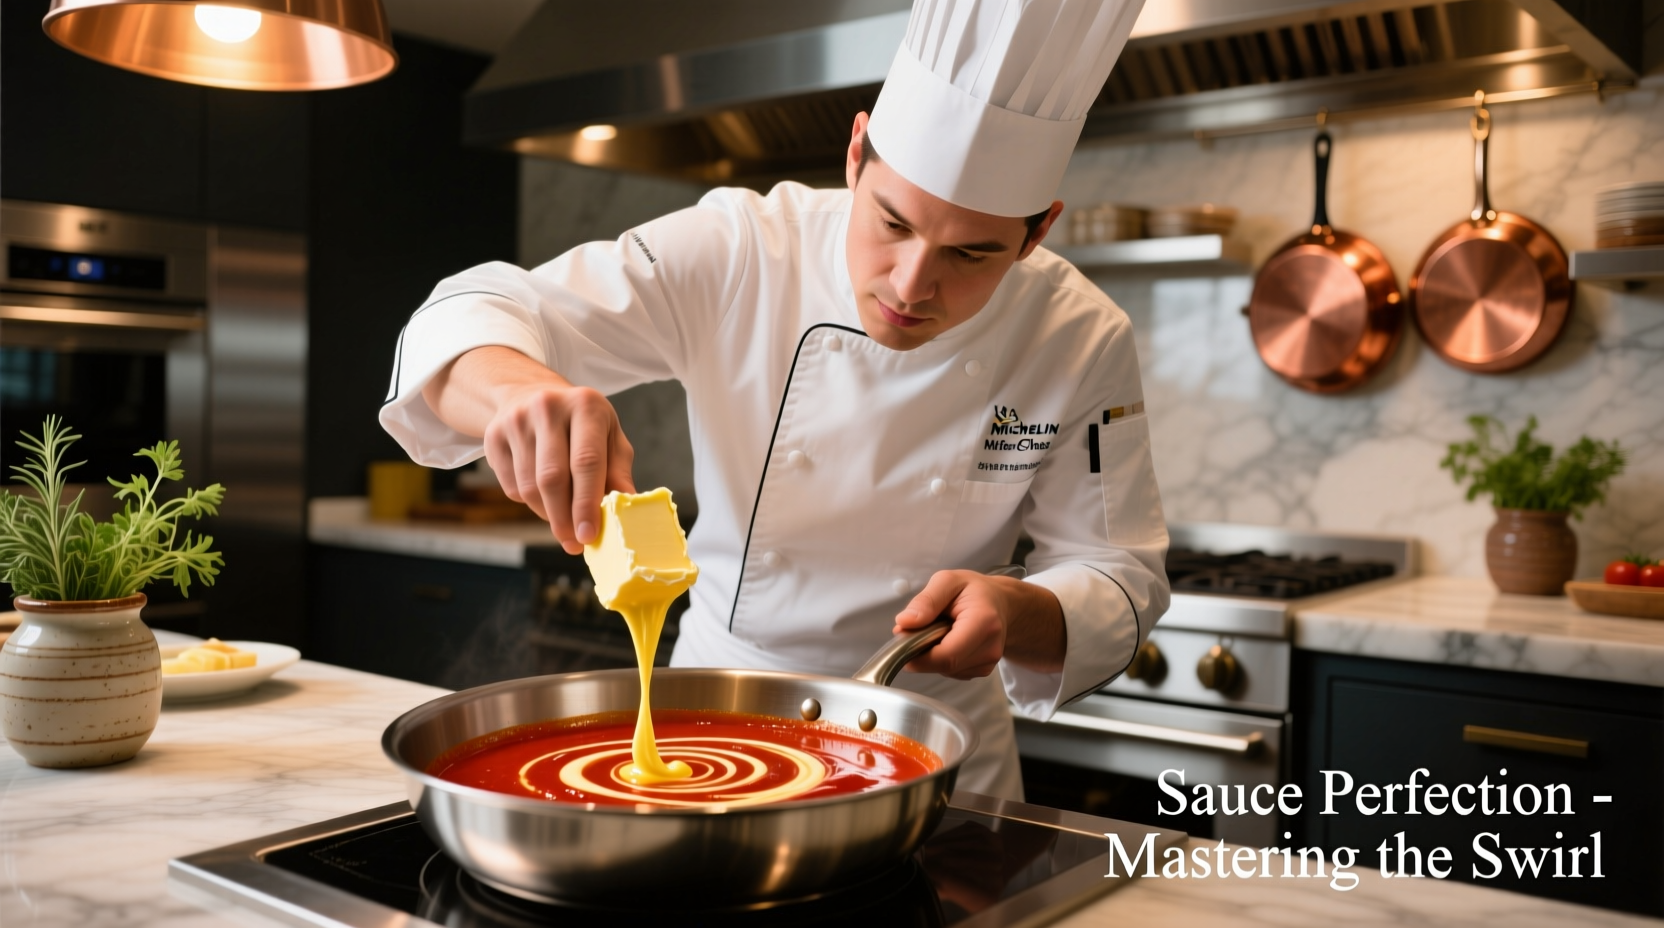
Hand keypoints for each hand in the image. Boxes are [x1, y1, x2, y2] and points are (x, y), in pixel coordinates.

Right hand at [424, 347, 634, 553]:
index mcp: (585, 405)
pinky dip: (530, 504)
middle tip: (574, 543)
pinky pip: (512, 487)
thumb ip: (618, 471)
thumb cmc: (582, 424)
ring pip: (530, 487)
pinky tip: (544, 499)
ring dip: (548, 515)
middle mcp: (547, 407)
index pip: (586, 462)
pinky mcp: (493, 437)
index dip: (586, 503)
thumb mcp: (609, 437)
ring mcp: (515, 421)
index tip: (589, 535)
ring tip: (564, 522)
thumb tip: (626, 507)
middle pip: (553, 478)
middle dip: (564, 518)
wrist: (532, 394)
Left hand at [892, 571, 1064, 678]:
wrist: (1000, 603)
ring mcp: (988, 662)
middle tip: (918, 629)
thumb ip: (925, 601)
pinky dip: (942, 659)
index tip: (902, 640)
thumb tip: (904, 622)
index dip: (919, 655)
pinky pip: (952, 671)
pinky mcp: (983, 670)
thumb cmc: (974, 591)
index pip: (947, 655)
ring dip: (933, 655)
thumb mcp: (947, 581)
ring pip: (946, 670)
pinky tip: (949, 640)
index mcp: (983, 622)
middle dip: (923, 652)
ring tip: (940, 630)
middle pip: (945, 665)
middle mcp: (990, 647)